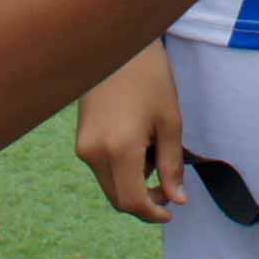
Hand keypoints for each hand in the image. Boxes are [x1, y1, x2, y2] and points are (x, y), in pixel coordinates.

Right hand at [75, 44, 189, 224]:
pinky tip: (139, 144)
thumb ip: (172, 165)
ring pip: (110, 185)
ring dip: (134, 184)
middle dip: (145, 202)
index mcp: (119, 149)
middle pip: (118, 199)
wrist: (117, 45)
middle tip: (169, 189)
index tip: (171, 211)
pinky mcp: (80, 139)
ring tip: (155, 153)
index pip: (132, 201)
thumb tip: (177, 199)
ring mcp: (83, 146)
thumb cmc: (150, 78)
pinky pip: (102, 168)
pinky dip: (122, 169)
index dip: (153, 213)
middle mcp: (95, 153)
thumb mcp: (170, 122)